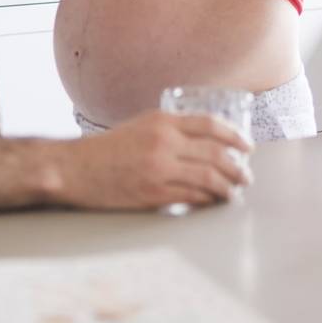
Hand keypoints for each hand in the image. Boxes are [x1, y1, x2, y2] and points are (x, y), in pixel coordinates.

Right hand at [54, 110, 252, 210]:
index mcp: (162, 120)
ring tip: (233, 193)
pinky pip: (192, 197)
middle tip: (246, 176)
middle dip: (238, 167)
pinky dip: (207, 200)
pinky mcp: (153, 193)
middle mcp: (164, 142)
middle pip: (216, 153)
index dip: (235, 136)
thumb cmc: (106, 149)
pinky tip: (212, 202)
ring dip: (227, 187)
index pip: (211, 125)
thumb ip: (170, 130)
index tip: (247, 147)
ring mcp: (159, 169)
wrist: (73, 168)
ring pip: (209, 177)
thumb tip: (205, 143)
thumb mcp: (140, 126)